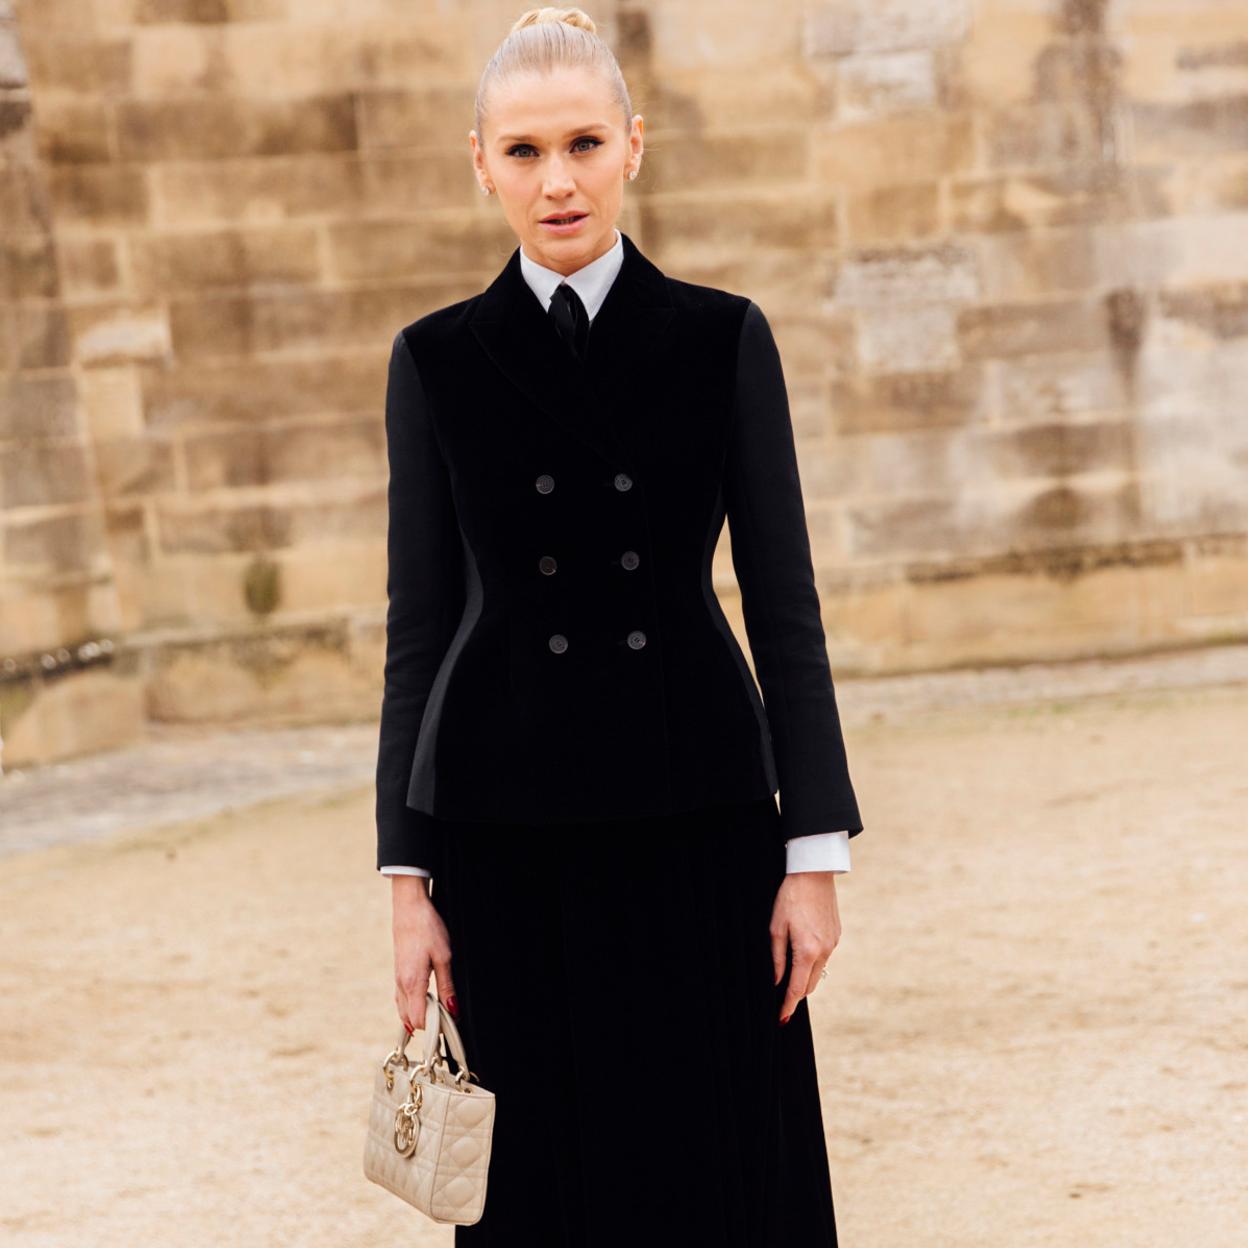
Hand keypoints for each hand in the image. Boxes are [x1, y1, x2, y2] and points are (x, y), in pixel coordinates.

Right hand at [392, 876, 456, 1034]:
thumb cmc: (427, 928)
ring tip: (438, 1015)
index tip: (451, 1024)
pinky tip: (421, 1004)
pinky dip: (411, 1007)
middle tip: (448, 1020)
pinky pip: (401, 999)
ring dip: (418, 1017)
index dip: (436, 1027)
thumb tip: (453, 1010)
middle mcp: (401, 985)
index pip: (420, 1020)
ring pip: (404, 1010)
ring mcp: (397, 979)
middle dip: (428, 1025)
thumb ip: (447, 986)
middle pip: (410, 1019)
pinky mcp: (398, 972)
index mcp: (413, 983)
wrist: (409, 908)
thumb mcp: (444, 957)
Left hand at [769, 872, 840, 1023]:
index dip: (788, 1006)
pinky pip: (824, 955)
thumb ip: (777, 958)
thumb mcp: (776, 927)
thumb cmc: (790, 898)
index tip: (782, 1019)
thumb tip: (777, 981)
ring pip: (818, 971)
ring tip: (789, 969)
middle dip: (796, 993)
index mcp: (807, 951)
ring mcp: (833, 944)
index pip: (797, 989)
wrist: (814, 873)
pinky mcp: (837, 935)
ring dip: (805, 976)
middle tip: (781, 996)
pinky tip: (802, 947)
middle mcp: (824, 951)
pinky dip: (813, 959)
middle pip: (810, 985)